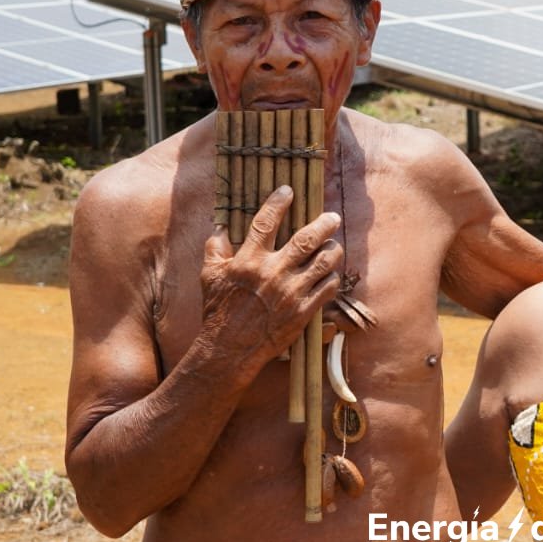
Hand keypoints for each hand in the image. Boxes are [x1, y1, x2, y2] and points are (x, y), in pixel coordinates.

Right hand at [199, 185, 345, 366]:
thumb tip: (220, 229)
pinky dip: (332, 277)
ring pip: (325, 261)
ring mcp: (291, 292)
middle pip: (307, 239)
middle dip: (324, 224)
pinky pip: (328, 287)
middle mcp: (272, 272)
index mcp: (248, 260)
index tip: (289, 190)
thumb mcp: (209, 277)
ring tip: (333, 246)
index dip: (279, 202)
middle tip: (332, 218)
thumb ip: (215, 250)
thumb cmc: (218, 311)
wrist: (228, 350)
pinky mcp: (303, 311)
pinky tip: (329, 274)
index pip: (266, 222)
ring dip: (333, 250)